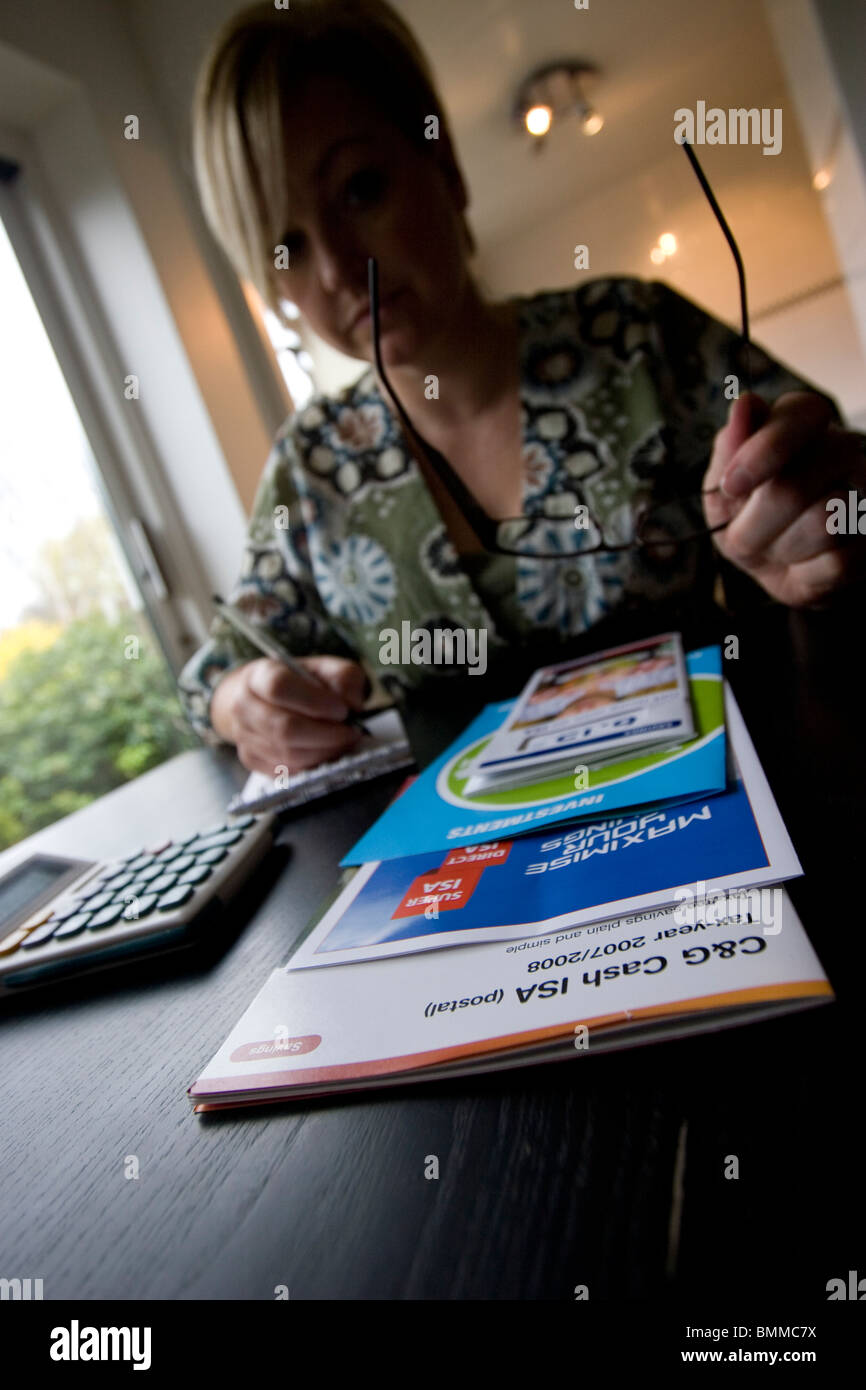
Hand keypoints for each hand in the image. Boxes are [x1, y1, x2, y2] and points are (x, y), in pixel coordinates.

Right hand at [210, 655, 366, 774]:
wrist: (260, 699)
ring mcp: (244, 736)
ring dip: (324, 752)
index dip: (315, 702)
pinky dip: (313, 765)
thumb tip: (352, 704)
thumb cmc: (296, 683)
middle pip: (285, 728)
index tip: (342, 710)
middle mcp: (244, 706)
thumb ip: (343, 677)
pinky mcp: (251, 760)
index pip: (279, 687)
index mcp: (258, 675)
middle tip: (351, 732)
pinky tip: (326, 752)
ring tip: (342, 742)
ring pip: (288, 754)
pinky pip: (287, 771)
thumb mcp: (324, 668)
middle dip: (327, 735)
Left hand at [703, 391, 865, 606]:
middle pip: (796, 486)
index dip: (765, 450)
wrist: (783, 570)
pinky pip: (840, 561)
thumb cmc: (749, 518)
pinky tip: (808, 565)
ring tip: (782, 548)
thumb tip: (744, 402)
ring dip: (783, 550)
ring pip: (823, 523)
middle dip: (754, 526)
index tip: (731, 486)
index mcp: (803, 424)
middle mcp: (846, 450)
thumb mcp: (725, 489)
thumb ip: (730, 449)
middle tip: (746, 538)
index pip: (803, 414)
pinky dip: (809, 573)